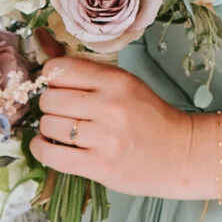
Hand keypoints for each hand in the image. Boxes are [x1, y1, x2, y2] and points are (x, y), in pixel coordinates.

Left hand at [36, 56, 208, 199]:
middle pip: (50, 99)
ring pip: (49, 125)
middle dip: (49, 105)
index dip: (50, 78)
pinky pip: (52, 155)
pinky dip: (41, 149)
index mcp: (116, 81)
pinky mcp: (99, 166)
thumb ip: (90, 74)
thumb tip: (45, 55)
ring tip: (60, 130)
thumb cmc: (150, 118)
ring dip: (47, 128)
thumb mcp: (127, 85)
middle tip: (60, 112)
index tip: (55, 86)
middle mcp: (109, 106)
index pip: (60, 69)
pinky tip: (47, 145)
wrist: (180, 154)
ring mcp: (105, 138)